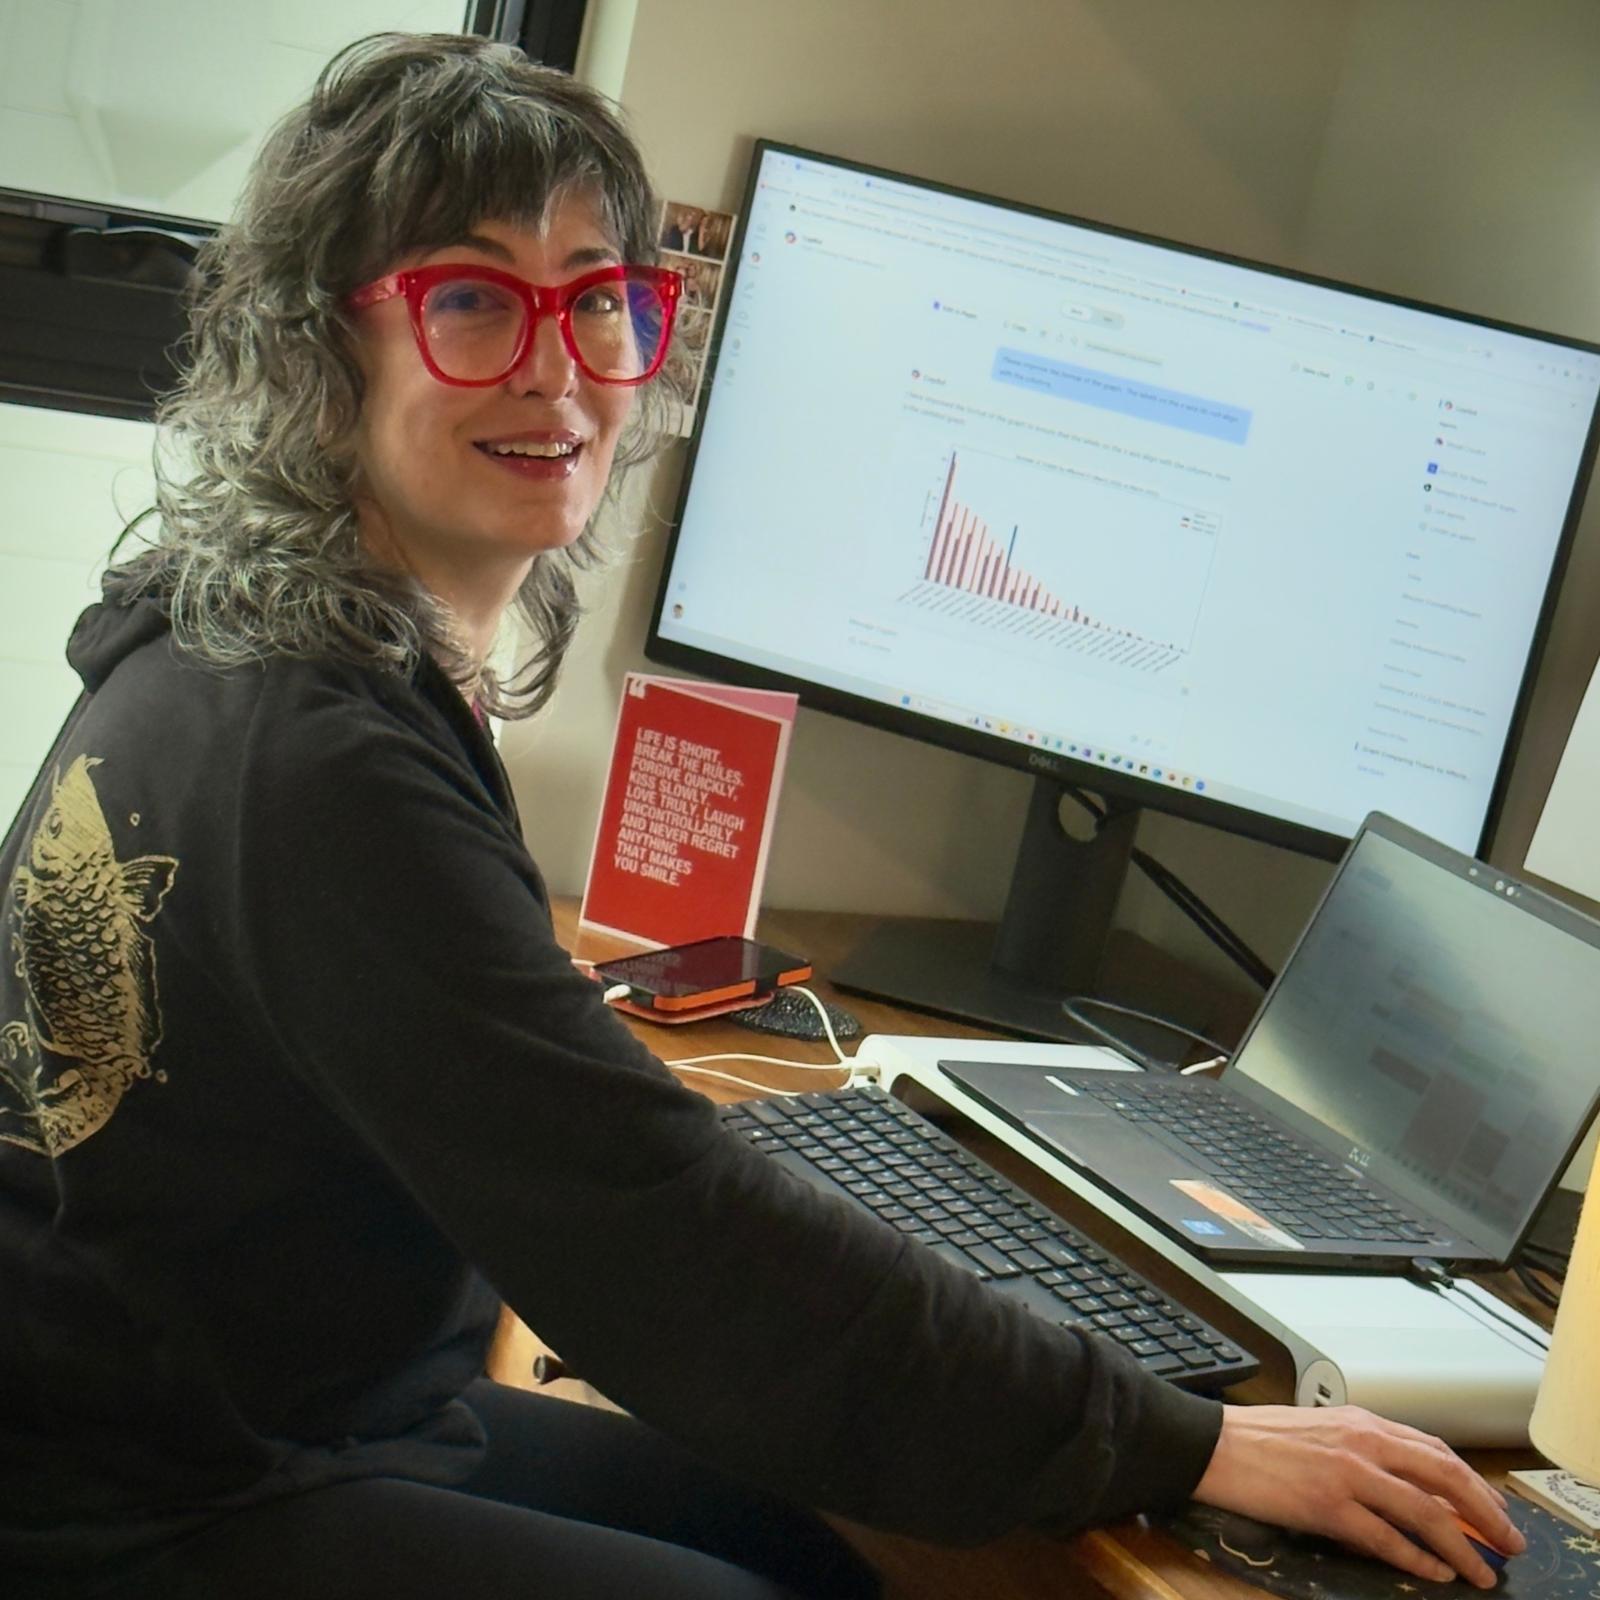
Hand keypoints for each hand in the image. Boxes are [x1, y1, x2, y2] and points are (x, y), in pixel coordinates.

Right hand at [1192, 1405, 1524, 1587]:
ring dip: (1463, 1544)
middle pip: (1443, 1475)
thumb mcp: (1320, 1432)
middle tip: (1509, 1542)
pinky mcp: (1328, 1504)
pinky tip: (1437, 1572)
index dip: (1472, 1484)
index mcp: (1361, 1421)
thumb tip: (1403, 1486)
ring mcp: (1347, 1472)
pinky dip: (1418, 1558)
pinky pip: (1386, 1536)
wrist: (1213, 1445)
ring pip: (1424, 1509)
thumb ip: (1363, 1451)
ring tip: (1484, 1571)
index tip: (1494, 1509)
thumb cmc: (1259, 1439)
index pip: (1434, 1450)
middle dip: (1485, 1513)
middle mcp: (1361, 1441)